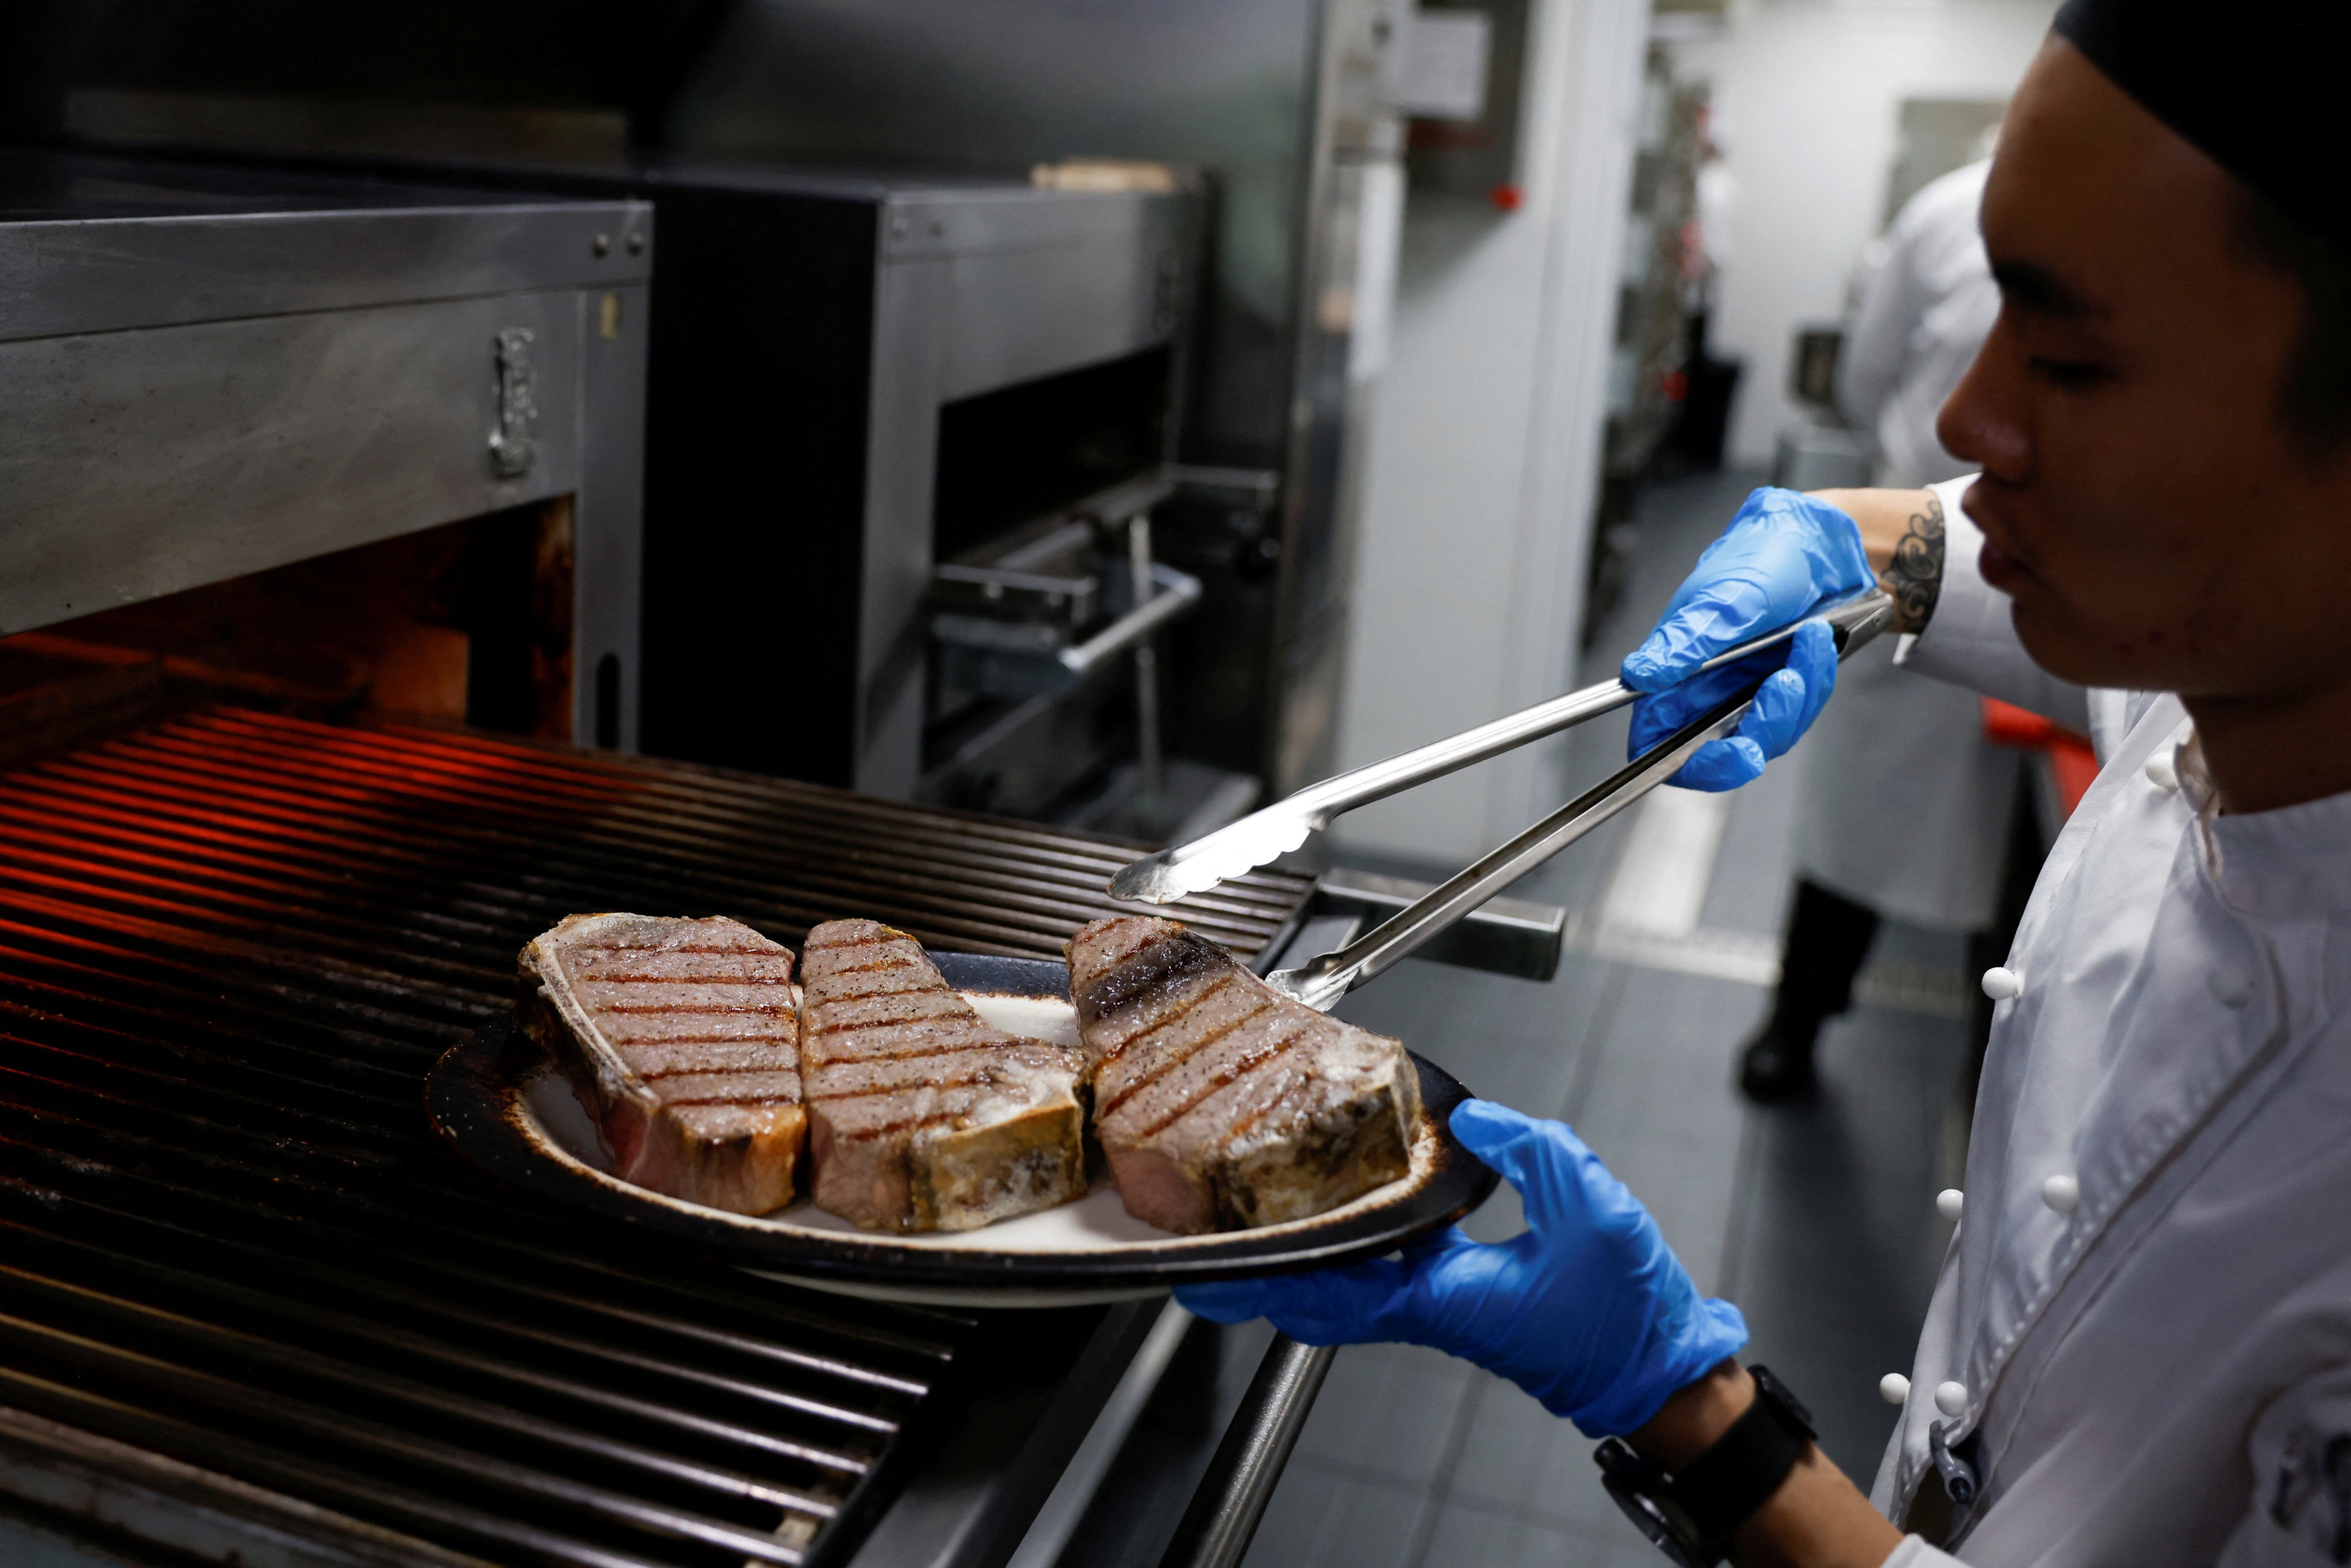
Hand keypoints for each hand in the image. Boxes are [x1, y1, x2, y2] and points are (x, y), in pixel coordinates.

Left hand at [1176, 1101, 1745, 1437]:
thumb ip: (1532, 1151)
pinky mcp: (1456, 1297)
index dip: (1273, 1274)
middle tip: (1213, 1235)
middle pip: (1320, 1291)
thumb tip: (1477, 1118)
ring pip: (1346, 1282)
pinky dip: (1351, 1242)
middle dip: (1265, 1265)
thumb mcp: (1593, 1208)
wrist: (1655, 1364)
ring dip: (1304, 1249)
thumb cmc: (1627, 1309)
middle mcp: (1428, 1308)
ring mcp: (1437, 1306)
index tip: (1221, 1262)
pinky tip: (1348, 1199)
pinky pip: (1381, 1271)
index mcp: (1444, 1296)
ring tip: (1263, 1204)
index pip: (1333, 1290)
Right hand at [1619, 488, 1871, 790]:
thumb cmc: (1760, 559)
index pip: (1658, 743)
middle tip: (1786, 687)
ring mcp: (1742, 694)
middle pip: (1721, 751)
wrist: (1816, 545)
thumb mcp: (1723, 598)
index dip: (1688, 765)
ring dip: (1798, 695)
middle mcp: (1702, 691)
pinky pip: (1798, 714)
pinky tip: (1816, 644)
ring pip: (1767, 736)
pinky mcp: (1778, 692)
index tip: (1734, 755)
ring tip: (1809, 640)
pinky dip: (1814, 681)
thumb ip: (1683, 642)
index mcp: (1672, 673)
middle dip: (1764, 728)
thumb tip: (1641, 676)